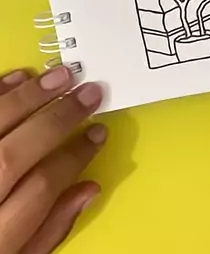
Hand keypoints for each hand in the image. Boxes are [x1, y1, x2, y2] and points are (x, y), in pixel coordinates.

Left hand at [0, 67, 105, 253]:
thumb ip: (49, 231)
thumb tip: (87, 189)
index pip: (41, 188)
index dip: (75, 156)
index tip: (97, 134)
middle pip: (14, 156)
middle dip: (58, 120)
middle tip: (89, 93)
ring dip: (29, 96)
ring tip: (62, 76)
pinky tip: (19, 78)